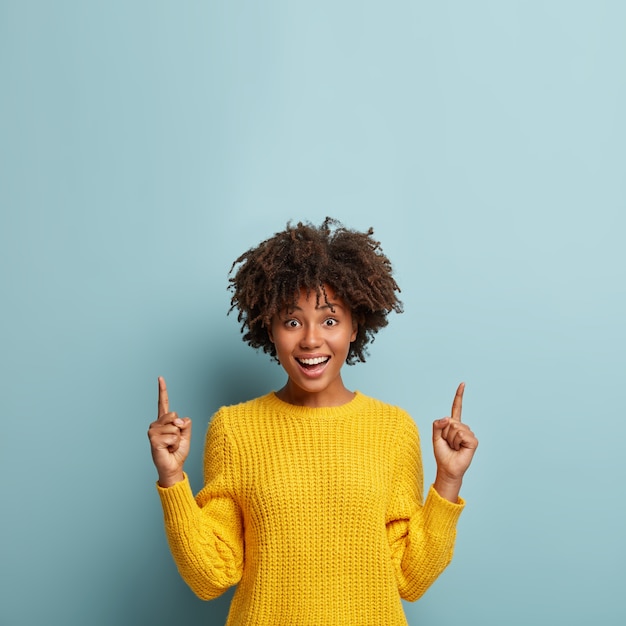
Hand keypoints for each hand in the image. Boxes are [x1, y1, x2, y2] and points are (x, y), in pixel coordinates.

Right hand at [147, 376, 191, 486]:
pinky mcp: (153, 440)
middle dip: (179, 428)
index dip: (162, 390)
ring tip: (171, 446)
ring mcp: (153, 431)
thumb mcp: (186, 434)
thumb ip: (185, 424)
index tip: (160, 378)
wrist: (173, 467)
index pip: (163, 403)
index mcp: (164, 421)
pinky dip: (174, 444)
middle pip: (174, 415)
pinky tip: (168, 449)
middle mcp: (156, 424)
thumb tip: (179, 419)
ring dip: (177, 438)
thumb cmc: (178, 451)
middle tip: (175, 439)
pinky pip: (172, 436)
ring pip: (175, 427)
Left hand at [432, 382, 477, 501]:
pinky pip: (461, 435)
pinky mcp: (473, 441)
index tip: (463, 384)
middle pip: (450, 421)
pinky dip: (457, 442)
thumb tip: (447, 418)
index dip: (459, 396)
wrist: (447, 468)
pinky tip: (459, 449)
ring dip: (450, 439)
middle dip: (445, 433)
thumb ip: (437, 424)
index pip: (457, 407)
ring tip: (453, 447)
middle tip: (448, 444)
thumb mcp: (435, 436)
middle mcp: (463, 428)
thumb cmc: (442, 453)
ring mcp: (469, 434)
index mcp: (453, 425)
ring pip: (455, 428)